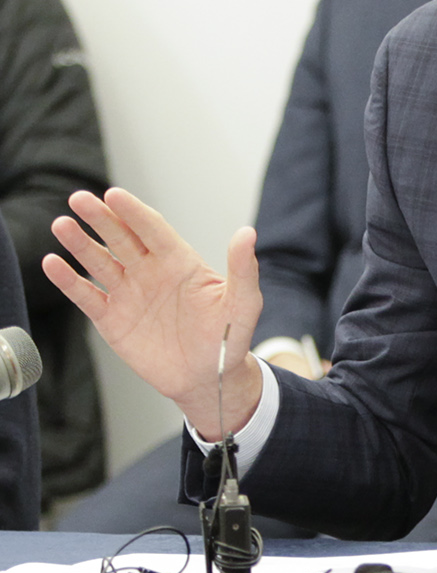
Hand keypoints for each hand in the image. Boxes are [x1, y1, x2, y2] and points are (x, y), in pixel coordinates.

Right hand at [45, 188, 265, 437]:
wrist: (209, 378)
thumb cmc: (229, 338)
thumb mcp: (243, 304)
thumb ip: (243, 269)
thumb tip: (248, 233)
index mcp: (179, 263)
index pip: (153, 230)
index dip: (134, 213)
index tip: (115, 195)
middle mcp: (150, 272)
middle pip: (120, 238)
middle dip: (100, 218)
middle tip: (79, 199)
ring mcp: (129, 293)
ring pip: (99, 261)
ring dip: (80, 244)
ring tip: (62, 225)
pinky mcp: (112, 318)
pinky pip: (86, 295)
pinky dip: (68, 280)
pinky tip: (52, 263)